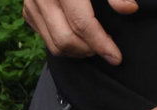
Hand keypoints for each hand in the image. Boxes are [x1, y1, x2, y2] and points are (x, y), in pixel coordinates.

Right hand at [23, 0, 137, 65]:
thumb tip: (129, 9)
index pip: (82, 23)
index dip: (101, 43)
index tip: (115, 57)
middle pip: (66, 39)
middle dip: (89, 50)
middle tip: (105, 47)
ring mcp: (32, 4)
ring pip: (54, 44)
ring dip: (77, 51)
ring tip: (93, 44)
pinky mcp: (28, 11)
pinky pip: (46, 38)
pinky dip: (64, 43)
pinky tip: (78, 36)